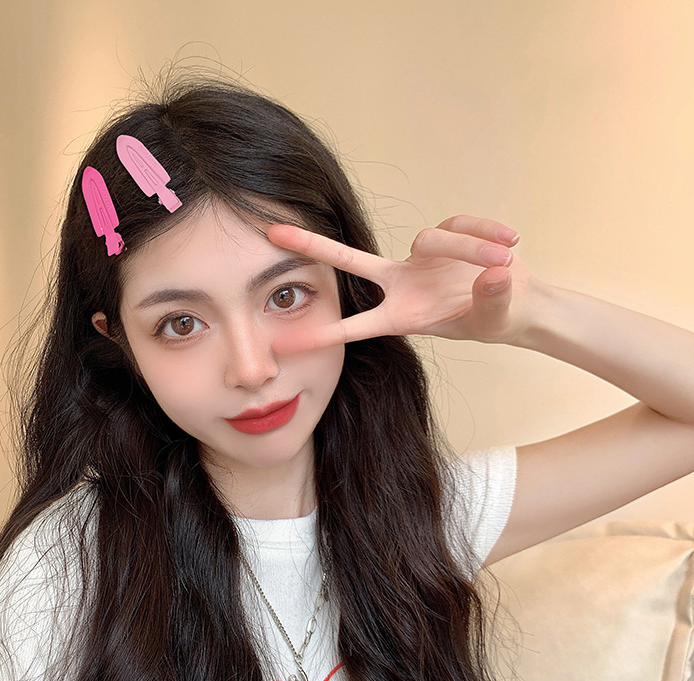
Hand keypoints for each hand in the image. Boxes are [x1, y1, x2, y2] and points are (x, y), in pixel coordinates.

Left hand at [266, 214, 542, 351]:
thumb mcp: (494, 319)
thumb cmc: (495, 319)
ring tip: (505, 261)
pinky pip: (460, 225)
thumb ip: (491, 299)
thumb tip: (494, 274)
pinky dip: (486, 232)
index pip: (355, 325)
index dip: (321, 335)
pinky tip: (510, 242)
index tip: (282, 346)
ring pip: (432, 239)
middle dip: (313, 247)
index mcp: (403, 315)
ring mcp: (418, 257)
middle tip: (272, 233)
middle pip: (349, 261)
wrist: (516, 300)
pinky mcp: (443, 233)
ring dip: (471, 248)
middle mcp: (401, 283)